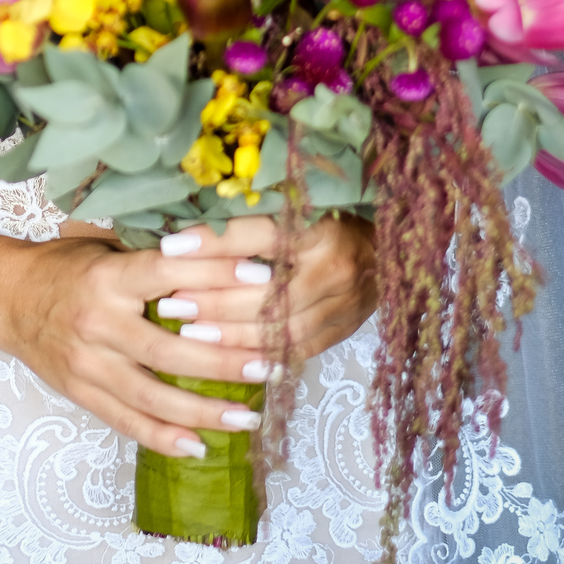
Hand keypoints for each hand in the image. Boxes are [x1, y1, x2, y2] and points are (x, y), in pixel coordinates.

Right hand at [0, 221, 281, 458]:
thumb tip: (226, 254)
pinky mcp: (80, 394)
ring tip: (248, 417)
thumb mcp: (108, 249)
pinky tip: (199, 447)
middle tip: (272, 366)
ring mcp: (88, 365)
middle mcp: (98, 323)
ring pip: (154, 398)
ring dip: (204, 411)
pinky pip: (127, 423)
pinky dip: (164, 439)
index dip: (217, 277)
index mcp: (109, 278)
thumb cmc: (67, 266)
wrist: (7, 299)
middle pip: (170, 350)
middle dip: (226, 361)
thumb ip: (155, 260)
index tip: (263, 282)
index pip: (169, 275)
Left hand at [153, 213, 376, 363]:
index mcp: (322, 226)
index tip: (169, 248)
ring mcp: (343, 305)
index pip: (260, 234)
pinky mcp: (344, 330)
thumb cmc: (335, 215)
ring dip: (230, 335)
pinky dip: (261, 357)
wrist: (394, 246)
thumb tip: (197, 217)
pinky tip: (228, 361)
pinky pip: (297, 350)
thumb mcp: (302, 202)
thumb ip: (258, 212)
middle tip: (170, 305)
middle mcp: (334, 268)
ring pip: (279, 328)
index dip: (214, 241)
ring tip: (189, 335)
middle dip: (213, 300)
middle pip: (266, 292)